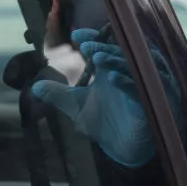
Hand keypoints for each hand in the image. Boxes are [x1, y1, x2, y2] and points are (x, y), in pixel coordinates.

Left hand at [31, 28, 180, 167]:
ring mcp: (145, 87)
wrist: (123, 150)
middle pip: (123, 53)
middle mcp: (133, 74)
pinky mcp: (152, 103)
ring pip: (135, 66)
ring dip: (118, 60)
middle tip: (87, 46)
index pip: (107, 47)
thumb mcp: (77, 107)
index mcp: (116, 70)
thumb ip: (58, 95)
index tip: (76, 35)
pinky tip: (112, 78)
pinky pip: (142, 89)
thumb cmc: (105, 125)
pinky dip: (128, 82)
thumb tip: (34, 87)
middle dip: (106, 47)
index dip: (94, 38)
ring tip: (98, 57)